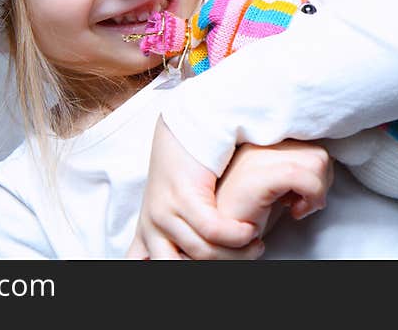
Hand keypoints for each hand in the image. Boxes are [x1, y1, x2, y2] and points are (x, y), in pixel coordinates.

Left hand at [127, 116, 263, 259]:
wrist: (186, 128)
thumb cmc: (187, 170)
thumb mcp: (170, 208)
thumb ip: (171, 237)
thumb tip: (171, 258)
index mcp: (147, 233)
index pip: (142, 266)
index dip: (177, 269)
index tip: (209, 261)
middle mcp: (151, 226)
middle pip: (180, 268)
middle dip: (220, 263)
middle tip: (245, 255)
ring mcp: (164, 212)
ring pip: (204, 252)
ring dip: (238, 253)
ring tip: (255, 242)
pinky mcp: (182, 196)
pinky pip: (213, 230)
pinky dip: (237, 235)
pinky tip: (250, 229)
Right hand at [216, 140, 333, 236]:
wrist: (222, 238)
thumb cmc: (249, 213)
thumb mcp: (277, 182)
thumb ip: (295, 165)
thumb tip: (323, 164)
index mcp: (262, 140)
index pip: (310, 141)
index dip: (316, 171)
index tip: (301, 192)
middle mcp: (257, 143)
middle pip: (318, 150)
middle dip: (321, 182)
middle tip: (300, 202)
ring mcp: (255, 158)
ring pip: (316, 161)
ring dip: (316, 192)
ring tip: (294, 206)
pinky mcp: (256, 178)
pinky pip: (302, 177)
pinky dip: (310, 198)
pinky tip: (294, 212)